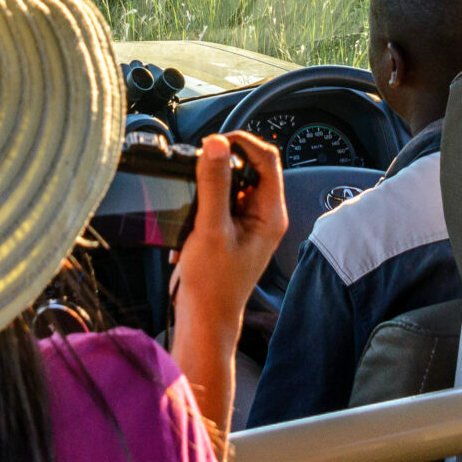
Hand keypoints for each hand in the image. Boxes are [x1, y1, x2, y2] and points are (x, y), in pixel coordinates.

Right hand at [167, 131, 286, 454]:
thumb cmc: (213, 285)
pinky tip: (191, 223)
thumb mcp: (211, 228)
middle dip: (223, 164)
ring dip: (210, 185)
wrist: (203, 319)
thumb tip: (217, 144)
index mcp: (270, 213)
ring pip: (232, 184)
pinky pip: (219, 202)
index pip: (267, 159)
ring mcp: (247, 224)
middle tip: (200, 168)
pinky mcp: (230, 231)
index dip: (242, 143)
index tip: (215, 142)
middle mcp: (263, 215)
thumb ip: (214, 184)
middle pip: (249, 168)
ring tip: (195, 202)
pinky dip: (203, 203)